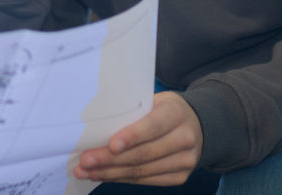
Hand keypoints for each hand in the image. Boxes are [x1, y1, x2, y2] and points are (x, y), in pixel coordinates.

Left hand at [75, 92, 202, 185]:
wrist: (197, 125)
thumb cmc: (163, 109)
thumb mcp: (153, 101)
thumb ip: (132, 111)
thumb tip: (95, 126)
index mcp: (176, 113)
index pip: (152, 126)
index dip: (131, 137)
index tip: (111, 145)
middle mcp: (185, 138)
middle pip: (143, 153)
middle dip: (110, 160)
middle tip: (84, 161)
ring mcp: (185, 161)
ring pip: (142, 171)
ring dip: (110, 173)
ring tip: (85, 172)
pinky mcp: (180, 177)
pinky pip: (146, 180)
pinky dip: (121, 179)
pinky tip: (103, 175)